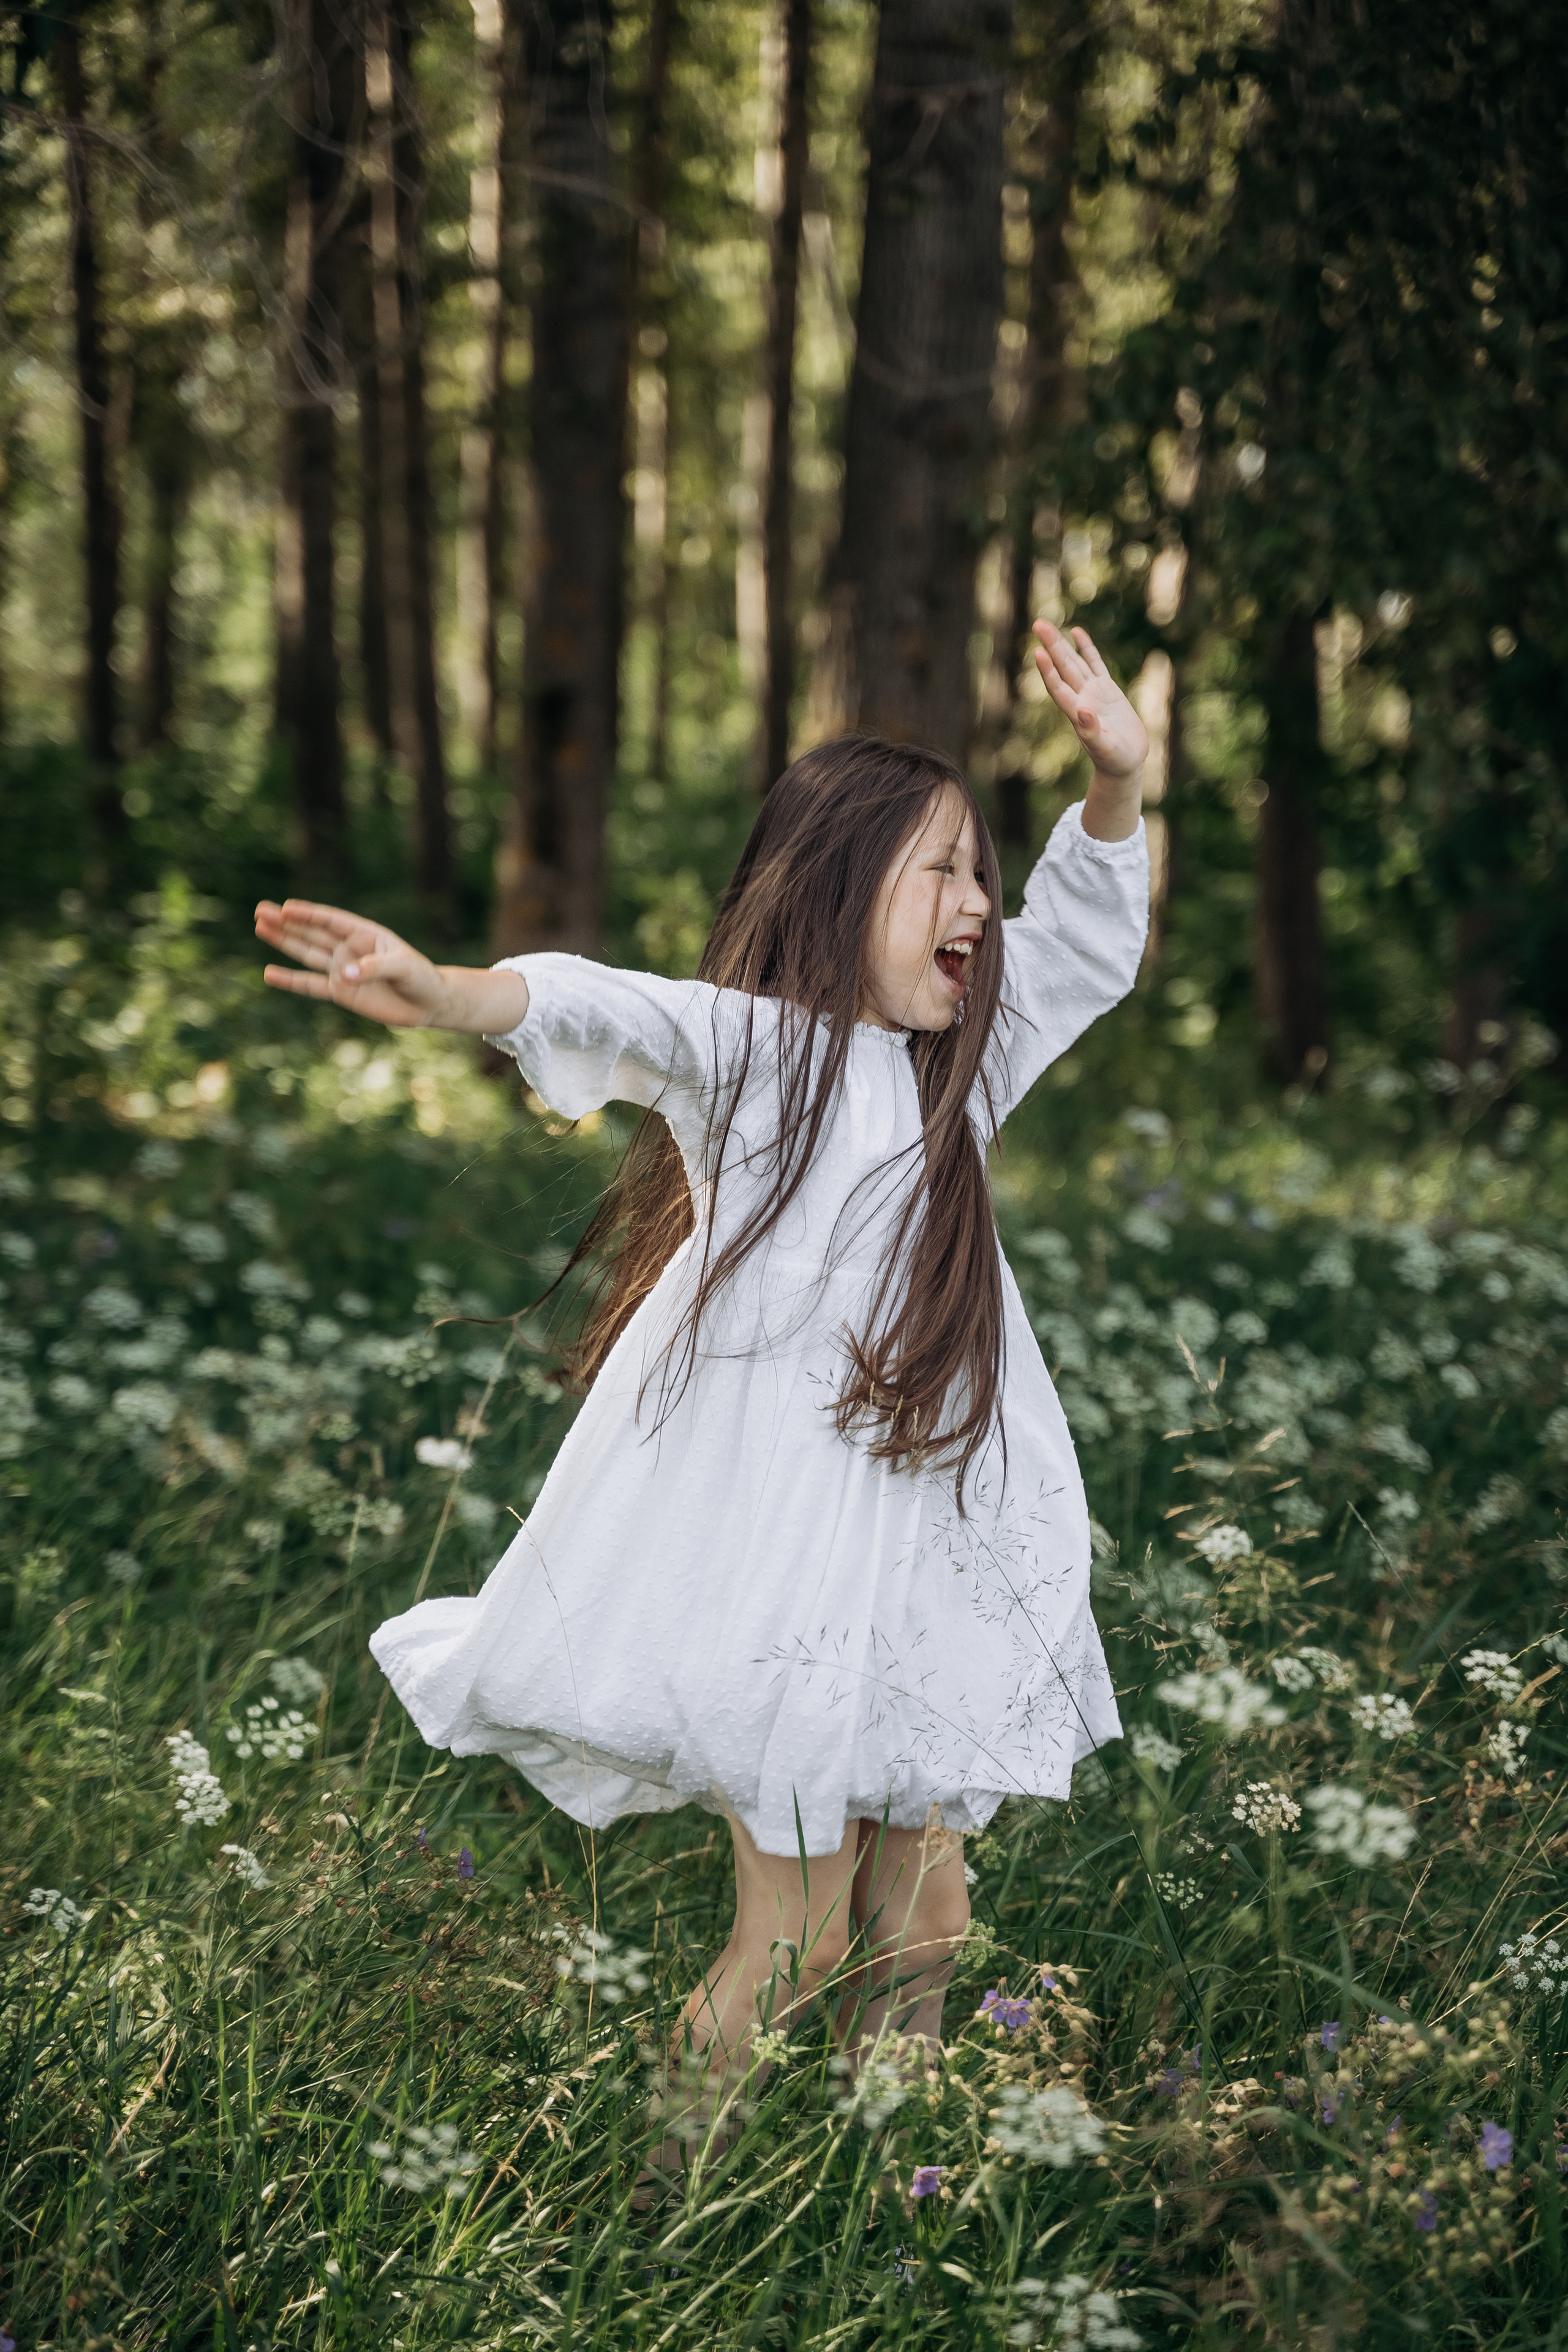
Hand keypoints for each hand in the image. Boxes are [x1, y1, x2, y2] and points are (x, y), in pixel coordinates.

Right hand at [254, 899, 450, 1029]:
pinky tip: (270, 974)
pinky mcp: (341, 992)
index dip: (309, 914)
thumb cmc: (421, 977)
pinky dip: (291, 981)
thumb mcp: (404, 967)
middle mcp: (348, 949)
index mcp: (364, 934)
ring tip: (260, 926)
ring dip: (284, 941)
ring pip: (306, 952)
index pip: (331, 920)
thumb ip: (374, 968)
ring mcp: (342, 970)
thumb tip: (343, 975)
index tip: (286, 908)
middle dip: (287, 922)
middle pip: (312, 932)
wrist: (428, 1004)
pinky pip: (311, 985)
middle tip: (260, 910)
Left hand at [1032, 620, 1148, 782]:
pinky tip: (1076, 633)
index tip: (1038, 652)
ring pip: (1074, 662)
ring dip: (1060, 645)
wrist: (1125, 763)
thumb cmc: (1116, 760)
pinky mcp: (1107, 690)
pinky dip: (1085, 648)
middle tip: (1038, 623)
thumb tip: (1083, 712)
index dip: (1048, 671)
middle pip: (1063, 668)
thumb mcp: (1106, 748)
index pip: (1059, 688)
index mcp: (1078, 713)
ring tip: (1045, 625)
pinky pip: (1094, 664)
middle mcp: (1082, 699)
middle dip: (1051, 646)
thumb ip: (1093, 732)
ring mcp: (1093, 693)